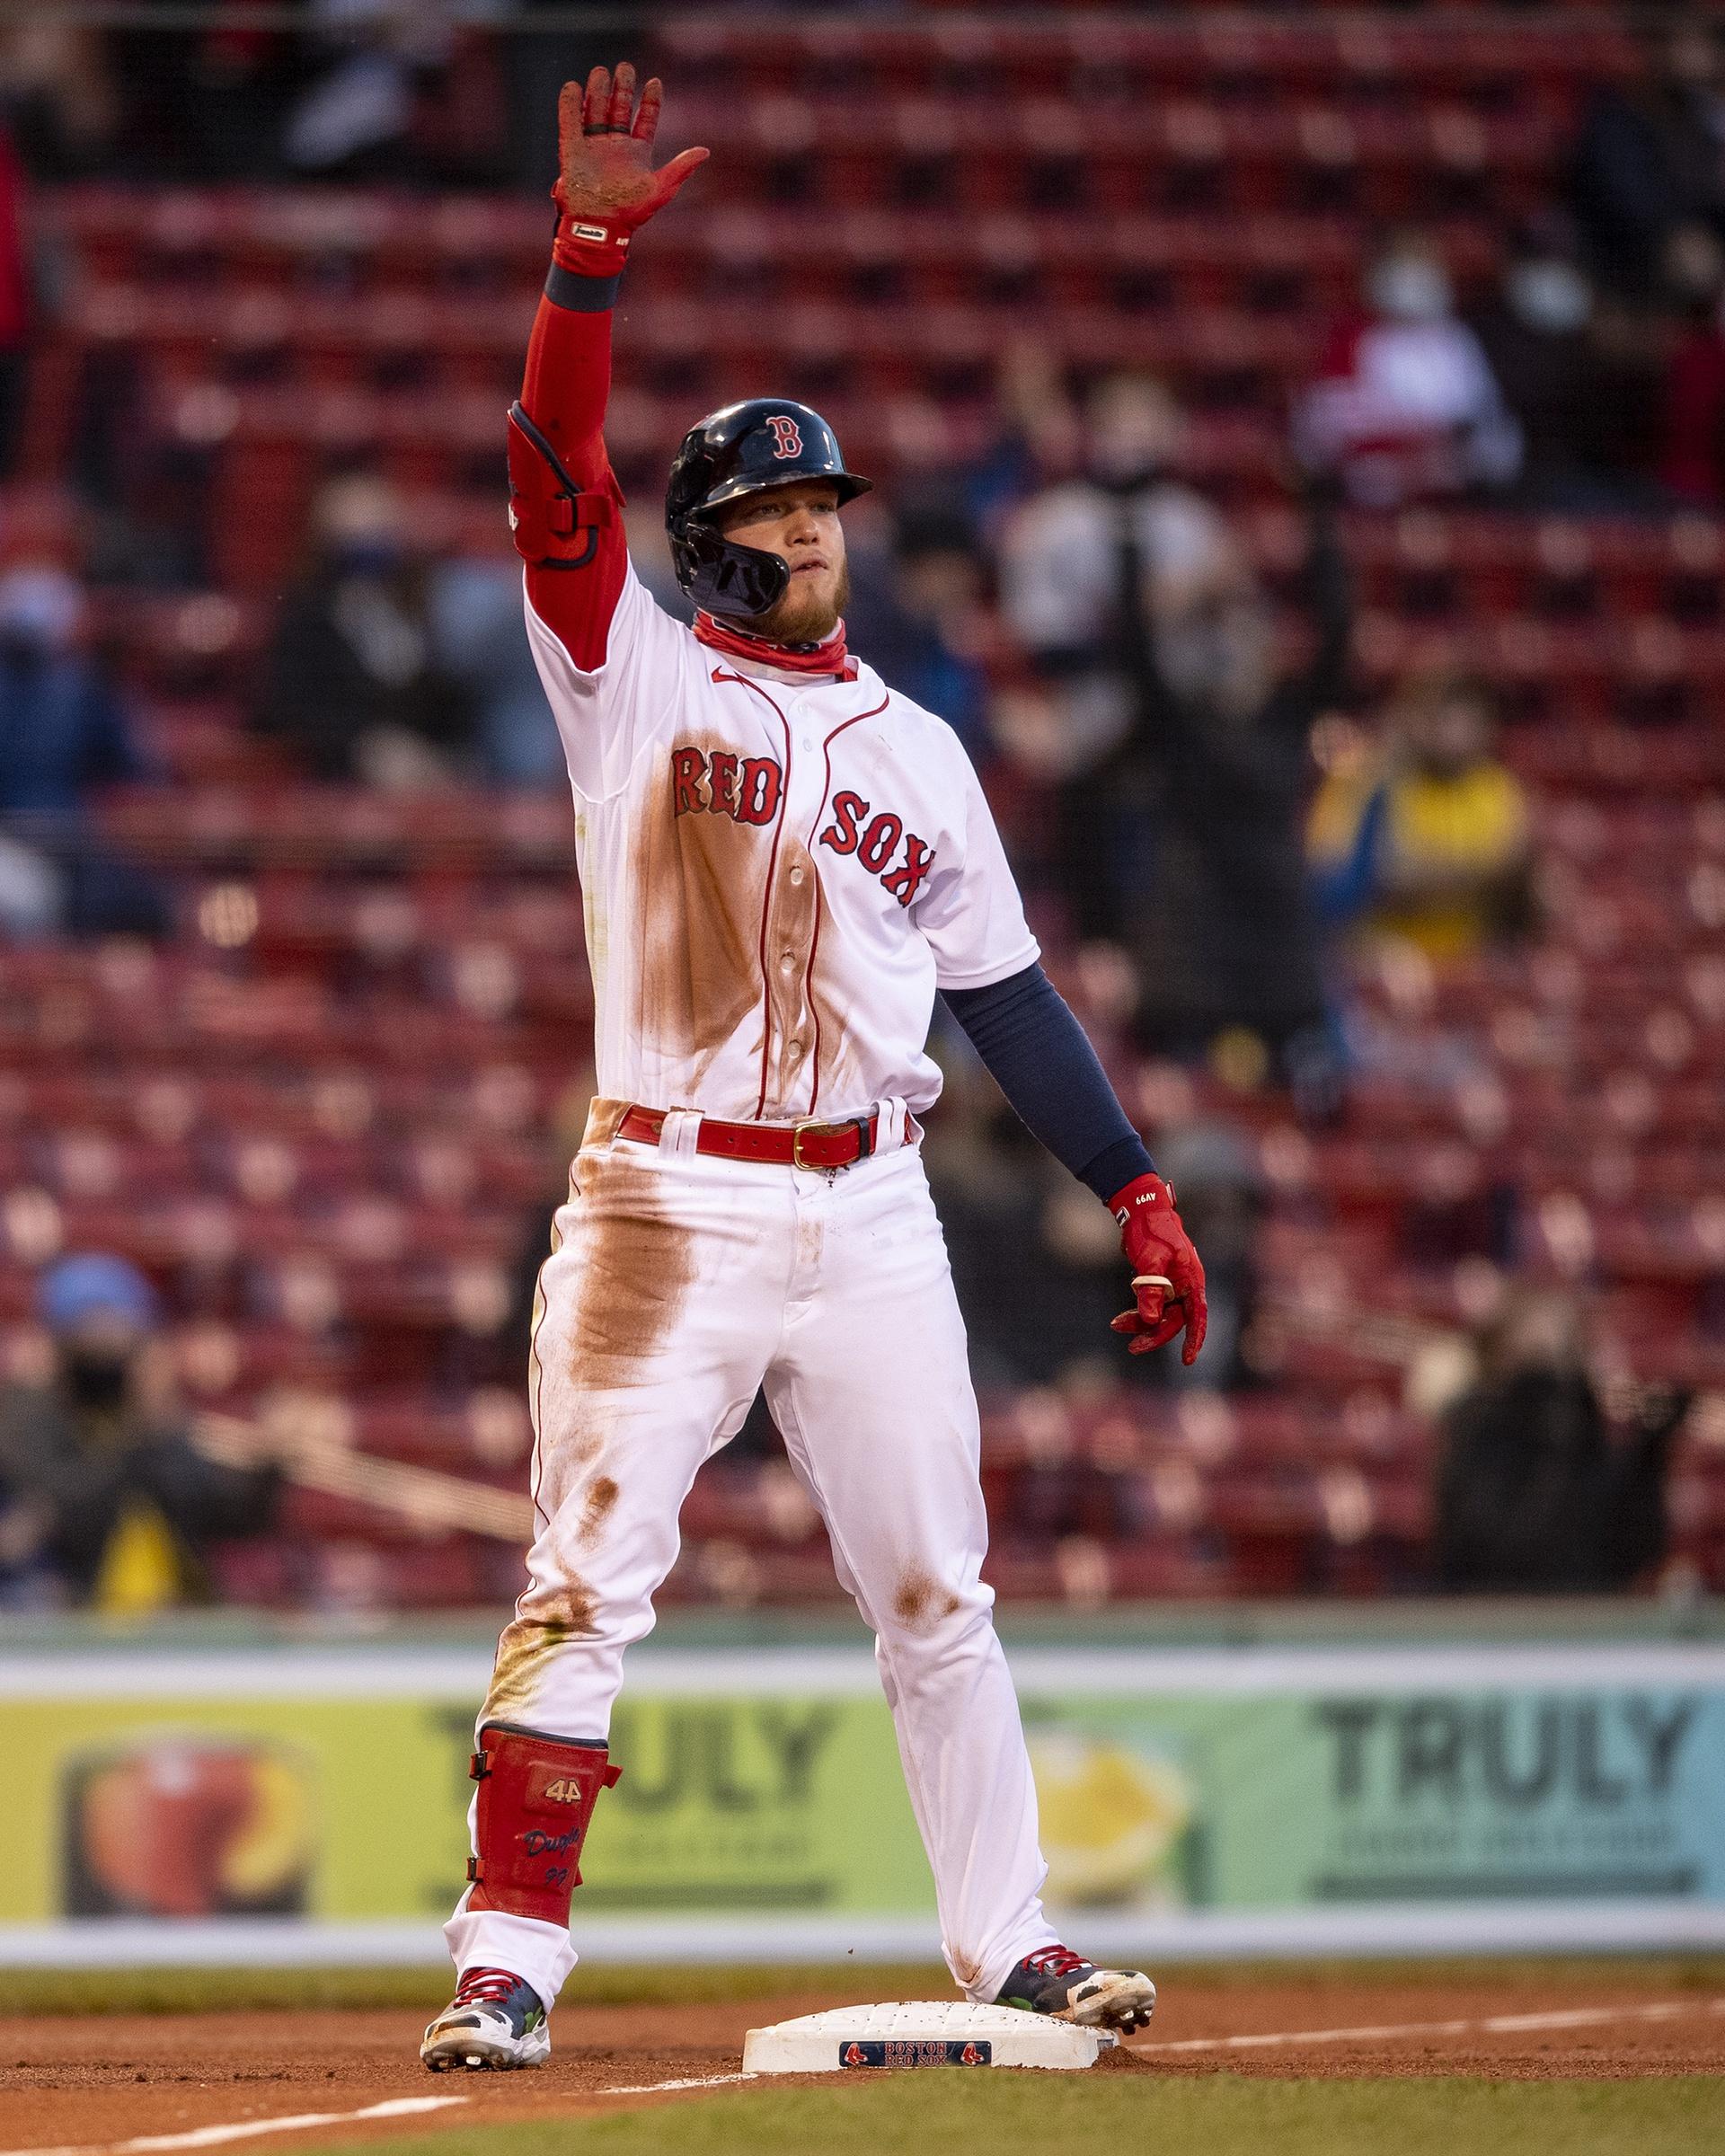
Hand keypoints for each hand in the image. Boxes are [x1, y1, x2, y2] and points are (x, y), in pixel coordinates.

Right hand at [552, 62, 707, 267]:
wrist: (599, 226)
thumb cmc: (631, 212)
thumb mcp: (661, 188)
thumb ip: (681, 168)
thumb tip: (706, 151)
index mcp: (637, 153)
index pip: (645, 120)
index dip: (650, 101)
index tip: (655, 82)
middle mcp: (615, 146)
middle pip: (619, 109)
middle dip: (623, 88)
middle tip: (625, 68)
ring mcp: (593, 146)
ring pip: (595, 110)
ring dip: (598, 91)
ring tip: (601, 71)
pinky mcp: (572, 150)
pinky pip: (569, 123)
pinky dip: (570, 105)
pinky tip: (573, 87)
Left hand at [1107, 1173, 1207, 1365]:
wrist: (1141, 1210)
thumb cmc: (1150, 1231)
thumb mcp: (1149, 1261)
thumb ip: (1151, 1291)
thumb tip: (1151, 1320)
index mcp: (1191, 1279)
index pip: (1197, 1316)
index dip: (1194, 1339)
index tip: (1187, 1360)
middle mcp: (1186, 1285)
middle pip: (1174, 1319)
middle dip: (1153, 1334)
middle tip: (1132, 1347)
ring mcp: (1173, 1285)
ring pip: (1160, 1314)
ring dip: (1140, 1323)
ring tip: (1116, 1324)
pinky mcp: (1160, 1283)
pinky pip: (1152, 1305)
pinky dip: (1138, 1312)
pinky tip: (1121, 1318)